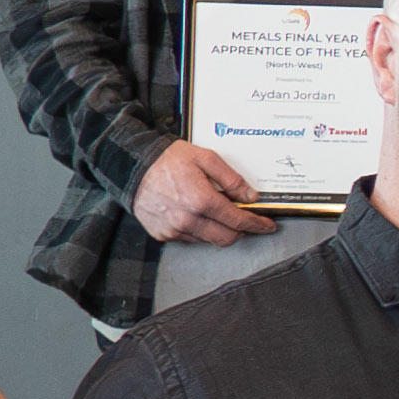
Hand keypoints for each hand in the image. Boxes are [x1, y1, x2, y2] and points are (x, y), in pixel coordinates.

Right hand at [132, 139, 272, 248]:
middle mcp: (188, 219)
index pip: (239, 221)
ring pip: (209, 240)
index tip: (267, 225)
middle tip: (247, 220)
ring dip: (220, 230)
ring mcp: (174, 229)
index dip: (257, 224)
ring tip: (218, 213)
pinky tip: (197, 215)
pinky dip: (199, 231)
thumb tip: (249, 196)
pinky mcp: (163, 234)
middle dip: (242, 231)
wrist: (131, 166)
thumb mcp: (205, 158)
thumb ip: (231, 179)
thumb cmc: (165, 159)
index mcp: (201, 200)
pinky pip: (190, 239)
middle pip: (227, 237)